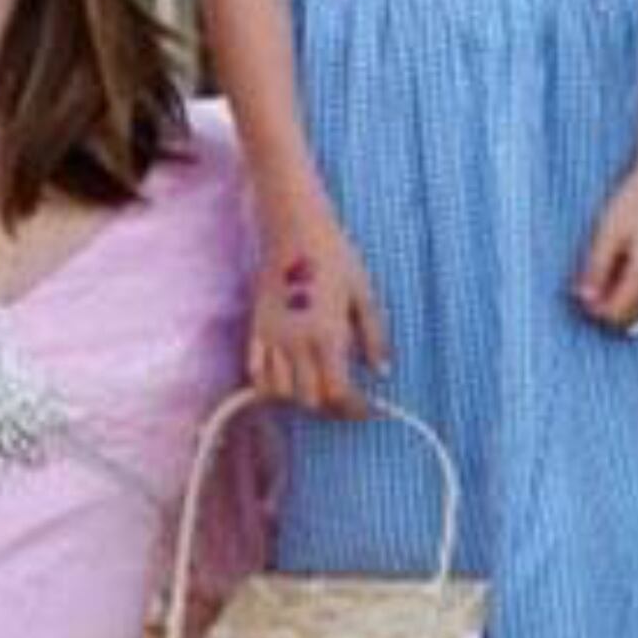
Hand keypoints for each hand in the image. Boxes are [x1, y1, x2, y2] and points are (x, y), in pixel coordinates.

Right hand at [248, 203, 386, 416]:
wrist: (295, 228)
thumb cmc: (335, 257)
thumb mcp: (364, 294)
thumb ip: (375, 337)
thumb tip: (382, 372)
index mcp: (327, 335)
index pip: (337, 393)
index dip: (354, 409)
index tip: (368, 408)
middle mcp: (296, 343)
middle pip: (309, 400)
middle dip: (330, 407)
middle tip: (347, 398)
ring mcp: (271, 338)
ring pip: (279, 393)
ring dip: (300, 398)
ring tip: (318, 387)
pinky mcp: (255, 329)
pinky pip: (255, 373)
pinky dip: (270, 386)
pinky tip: (289, 378)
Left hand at [574, 161, 637, 331]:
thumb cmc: (634, 201)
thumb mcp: (608, 233)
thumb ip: (597, 269)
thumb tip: (584, 300)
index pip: (616, 313)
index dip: (592, 307)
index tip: (577, 287)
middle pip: (627, 316)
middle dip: (603, 304)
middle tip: (585, 279)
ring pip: (635, 307)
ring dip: (614, 297)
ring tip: (599, 269)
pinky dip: (625, 288)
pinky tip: (613, 267)